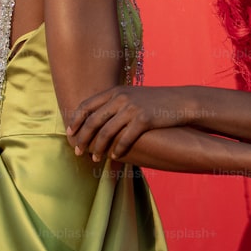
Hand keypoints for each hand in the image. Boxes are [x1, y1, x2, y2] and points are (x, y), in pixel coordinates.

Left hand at [67, 86, 192, 160]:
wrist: (180, 101)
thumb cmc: (155, 102)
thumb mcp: (132, 96)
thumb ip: (114, 104)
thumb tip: (96, 119)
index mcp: (115, 91)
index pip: (86, 105)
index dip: (75, 121)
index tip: (69, 133)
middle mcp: (120, 97)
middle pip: (93, 121)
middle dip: (83, 138)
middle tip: (78, 151)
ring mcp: (132, 107)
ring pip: (106, 132)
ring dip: (98, 148)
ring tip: (95, 159)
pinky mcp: (144, 119)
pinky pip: (125, 138)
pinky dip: (118, 150)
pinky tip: (116, 157)